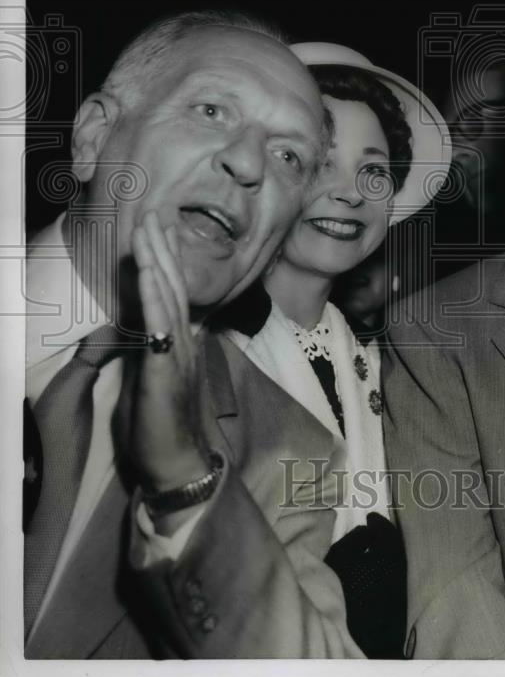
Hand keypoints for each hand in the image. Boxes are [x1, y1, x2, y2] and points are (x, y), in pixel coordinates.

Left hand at [123, 210, 208, 497]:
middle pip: (174, 285)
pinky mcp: (166, 371)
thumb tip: (148, 328)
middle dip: (163, 246)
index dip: (166, 260)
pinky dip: (156, 296)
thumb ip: (154, 351)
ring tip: (153, 225)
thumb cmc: (163, 429)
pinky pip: (161, 327)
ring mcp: (179, 354)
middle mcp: (185, 342)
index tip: (159, 229)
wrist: (179, 466)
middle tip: (156, 210)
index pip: (173, 294)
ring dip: (160, 258)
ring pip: (169, 297)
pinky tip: (152, 270)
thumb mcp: (154, 380)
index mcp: (181, 343)